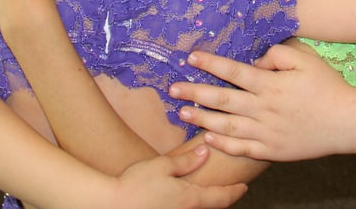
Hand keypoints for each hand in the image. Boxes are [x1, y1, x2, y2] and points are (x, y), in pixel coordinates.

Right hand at [115, 146, 246, 208]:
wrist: (112, 204)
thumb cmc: (136, 183)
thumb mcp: (163, 166)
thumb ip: (186, 161)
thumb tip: (205, 153)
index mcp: (190, 198)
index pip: (221, 197)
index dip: (234, 191)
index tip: (244, 187)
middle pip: (212, 207)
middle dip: (223, 199)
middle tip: (232, 189)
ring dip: (207, 202)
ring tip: (212, 193)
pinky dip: (193, 204)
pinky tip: (187, 197)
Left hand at [170, 43, 355, 160]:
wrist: (349, 122)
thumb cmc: (328, 87)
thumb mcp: (306, 60)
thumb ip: (279, 54)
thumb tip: (257, 60)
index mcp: (271, 84)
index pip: (234, 71)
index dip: (211, 63)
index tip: (191, 56)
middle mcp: (265, 108)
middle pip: (223, 99)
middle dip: (195, 92)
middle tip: (172, 88)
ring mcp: (267, 132)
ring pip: (227, 125)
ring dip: (202, 118)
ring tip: (182, 111)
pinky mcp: (273, 151)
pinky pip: (242, 148)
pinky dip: (223, 144)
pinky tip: (207, 137)